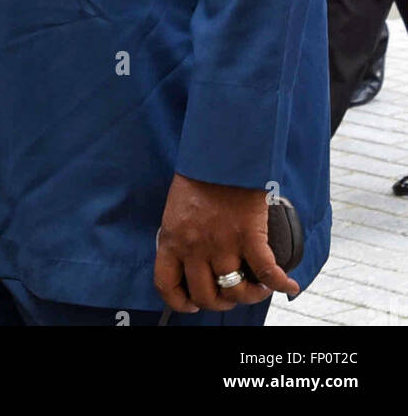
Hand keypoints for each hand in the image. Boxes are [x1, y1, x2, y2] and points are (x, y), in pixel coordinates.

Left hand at [154, 173, 298, 312]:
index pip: (167, 285)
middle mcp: (195, 247)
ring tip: (257, 287)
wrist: (221, 153)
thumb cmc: (200, 176)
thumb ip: (181, 235)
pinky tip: (288, 286)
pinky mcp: (249, 236)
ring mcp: (223, 244)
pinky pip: (267, 272)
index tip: (191, 303)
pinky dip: (280, 284)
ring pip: (236, 291)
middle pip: (205, 295)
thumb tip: (189, 259)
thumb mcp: (177, 207)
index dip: (179, 302)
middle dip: (219, 302)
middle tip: (228, 294)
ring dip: (250, 295)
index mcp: (173, 239)